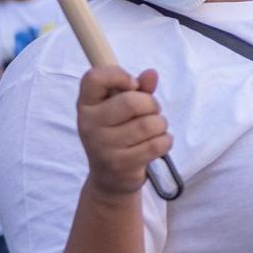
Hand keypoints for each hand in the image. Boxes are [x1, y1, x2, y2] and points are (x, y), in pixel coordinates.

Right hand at [77, 66, 169, 198]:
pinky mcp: (121, 164)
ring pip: (149, 124)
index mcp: (86, 105)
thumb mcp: (122, 108)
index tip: (132, 85)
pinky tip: (158, 143)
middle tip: (151, 112)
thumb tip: (151, 74)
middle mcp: (89, 124)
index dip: (119, 75)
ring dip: (161, 125)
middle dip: (152, 104)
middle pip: (132, 102)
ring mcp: (103, 146)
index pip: (94, 78)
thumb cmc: (118, 133)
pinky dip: (165, 141)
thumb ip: (138, 88)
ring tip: (154, 130)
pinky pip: (157, 144)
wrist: (110, 177)